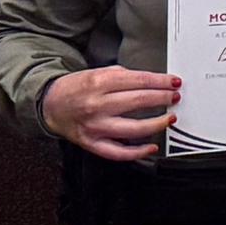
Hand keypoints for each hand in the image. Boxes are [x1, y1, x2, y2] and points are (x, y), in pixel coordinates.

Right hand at [42, 65, 179, 162]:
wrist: (50, 104)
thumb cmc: (77, 88)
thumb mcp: (98, 72)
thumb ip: (123, 76)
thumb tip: (152, 82)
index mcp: (99, 82)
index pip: (138, 81)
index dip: (161, 82)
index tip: (174, 83)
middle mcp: (97, 105)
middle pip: (138, 101)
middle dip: (162, 99)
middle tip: (175, 98)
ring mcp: (94, 126)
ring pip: (132, 128)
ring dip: (156, 124)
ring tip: (170, 119)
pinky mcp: (91, 143)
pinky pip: (117, 152)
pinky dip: (137, 152)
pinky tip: (151, 146)